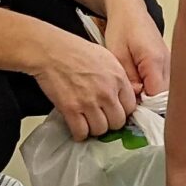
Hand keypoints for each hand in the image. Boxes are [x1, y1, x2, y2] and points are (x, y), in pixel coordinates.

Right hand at [28, 23, 138, 139]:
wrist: (51, 51)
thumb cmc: (76, 51)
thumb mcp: (107, 57)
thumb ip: (121, 76)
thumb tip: (133, 91)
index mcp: (118, 79)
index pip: (131, 107)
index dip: (122, 111)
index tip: (115, 111)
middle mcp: (107, 93)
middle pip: (117, 122)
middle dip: (110, 123)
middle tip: (101, 118)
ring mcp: (89, 102)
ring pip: (100, 130)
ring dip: (94, 129)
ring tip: (88, 122)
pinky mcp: (71, 109)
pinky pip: (81, 132)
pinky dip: (79, 134)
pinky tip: (77, 127)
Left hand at [104, 0, 169, 97]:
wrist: (130, 10)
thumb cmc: (122, 29)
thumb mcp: (117, 56)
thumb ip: (128, 80)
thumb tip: (136, 100)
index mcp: (155, 61)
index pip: (157, 97)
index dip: (143, 106)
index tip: (129, 106)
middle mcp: (169, 63)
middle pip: (164, 96)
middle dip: (147, 103)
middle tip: (129, 99)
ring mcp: (171, 63)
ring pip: (166, 91)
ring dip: (151, 96)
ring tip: (134, 90)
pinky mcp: (168, 63)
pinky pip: (164, 83)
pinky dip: (153, 88)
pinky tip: (140, 84)